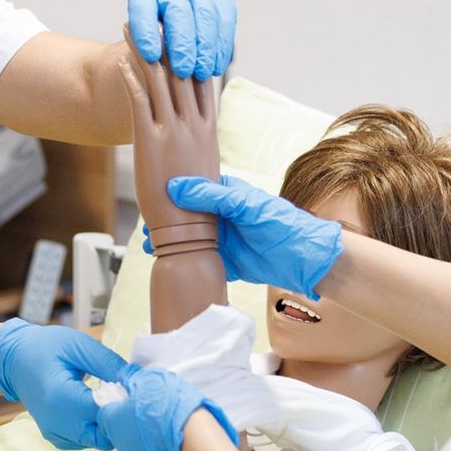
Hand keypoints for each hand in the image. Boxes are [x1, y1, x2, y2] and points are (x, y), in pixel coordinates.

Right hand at [0, 319, 127, 449]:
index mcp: (61, 398)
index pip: (105, 413)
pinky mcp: (56, 438)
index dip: (124, 402)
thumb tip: (138, 379)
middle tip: (120, 393)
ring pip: (98, 441)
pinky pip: (86, 441)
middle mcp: (56, 423)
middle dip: (118, 418)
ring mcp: (55, 433)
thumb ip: (109, 364)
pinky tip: (94, 407)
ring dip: (107, 424)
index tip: (131, 387)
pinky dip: (95, 428)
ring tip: (106, 397)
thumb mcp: (79, 346)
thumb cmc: (46, 348)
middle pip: (104, 435)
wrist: (15, 360)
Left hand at [97, 364, 235, 450]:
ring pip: (133, 436)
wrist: (192, 437)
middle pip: (117, 424)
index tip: (131, 393)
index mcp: (110, 421)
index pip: (102, 410)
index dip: (116, 400)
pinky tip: (169, 428)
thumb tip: (124, 376)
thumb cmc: (165, 405)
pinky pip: (149, 445)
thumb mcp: (147, 379)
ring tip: (162, 414)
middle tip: (148, 402)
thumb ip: (130, 377)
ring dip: (143, 426)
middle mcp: (118, 442)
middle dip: (129, 414)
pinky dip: (155, 437)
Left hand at [118, 26, 220, 253]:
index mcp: (208, 131)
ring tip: (134, 31)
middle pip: (180, 73)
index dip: (191, 55)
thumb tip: (195, 146)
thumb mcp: (205, 172)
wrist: (190, 232)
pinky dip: (131, 80)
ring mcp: (173, 132)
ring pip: (159, 81)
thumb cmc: (197, 210)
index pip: (202, 83)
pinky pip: (140, 103)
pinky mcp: (151, 142)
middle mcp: (194, 127)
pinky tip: (122, 64)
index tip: (182, 36)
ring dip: (144, 52)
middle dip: (167, 44)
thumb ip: (200, 149)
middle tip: (156, 21)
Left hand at [127, 0, 236, 80]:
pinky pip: (226, 18)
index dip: (146, 31)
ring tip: (202, 73)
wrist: (173, 33)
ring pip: (206, 13)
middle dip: (183, 44)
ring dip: (206, 48)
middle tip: (183, 72)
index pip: (143, 8)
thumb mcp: (142, 47)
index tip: (151, 56)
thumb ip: (144, 54)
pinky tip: (216, 66)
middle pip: (178, 10)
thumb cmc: (154, 44)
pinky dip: (223, 46)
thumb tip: (155, 65)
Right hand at [159, 175, 344, 299]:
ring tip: (149, 246)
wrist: (304, 260)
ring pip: (188, 240)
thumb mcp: (246, 205)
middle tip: (146, 227)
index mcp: (226, 195)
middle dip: (165, 222)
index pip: (192, 188)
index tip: (150, 197)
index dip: (171, 192)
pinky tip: (166, 262)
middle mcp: (221, 216)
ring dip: (170, 243)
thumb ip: (212, 196)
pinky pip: (198, 259)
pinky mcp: (224, 261)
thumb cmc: (281, 224)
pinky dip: (182, 261)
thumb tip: (176, 188)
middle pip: (185, 217)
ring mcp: (221, 239)